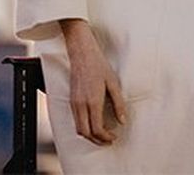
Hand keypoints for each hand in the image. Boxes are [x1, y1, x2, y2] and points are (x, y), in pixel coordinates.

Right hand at [60, 19, 126, 145]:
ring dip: (90, 135)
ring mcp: (74, 102)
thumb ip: (118, 103)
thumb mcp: (113, 82)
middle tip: (109, 140)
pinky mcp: (71, 99)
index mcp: (92, 101)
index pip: (97, 129)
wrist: (81, 52)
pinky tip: (93, 122)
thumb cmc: (98, 65)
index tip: (114, 137)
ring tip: (102, 134)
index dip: (106, 137)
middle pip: (85, 133)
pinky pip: (75, 120)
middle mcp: (81, 104)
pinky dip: (84, 127)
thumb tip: (123, 121)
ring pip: (79, 129)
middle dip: (97, 141)